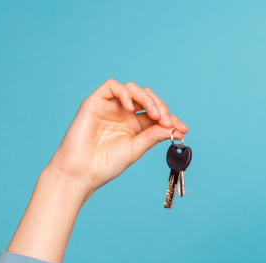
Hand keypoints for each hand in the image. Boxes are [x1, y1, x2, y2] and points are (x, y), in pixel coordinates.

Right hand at [45, 78, 189, 194]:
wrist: (82, 172)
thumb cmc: (106, 164)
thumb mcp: (136, 149)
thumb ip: (153, 136)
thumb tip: (174, 127)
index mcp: (136, 126)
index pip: (157, 114)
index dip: (171, 119)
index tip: (183, 129)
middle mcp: (124, 114)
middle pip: (147, 98)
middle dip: (161, 107)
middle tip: (167, 122)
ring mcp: (110, 107)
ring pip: (132, 89)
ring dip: (147, 98)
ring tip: (154, 115)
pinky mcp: (95, 102)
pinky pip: (111, 86)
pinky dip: (125, 93)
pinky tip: (131, 108)